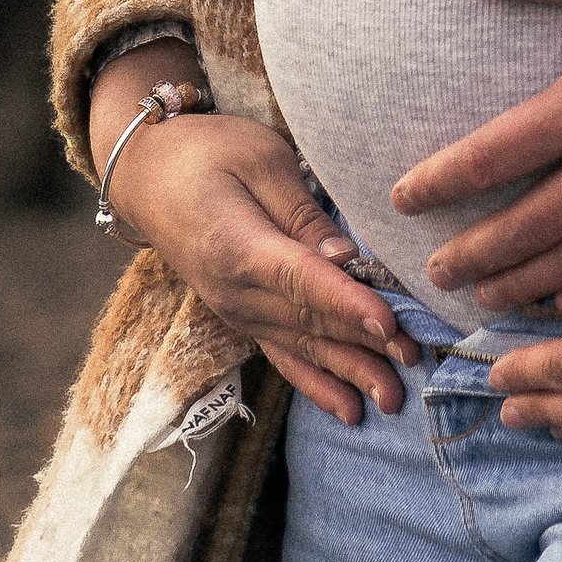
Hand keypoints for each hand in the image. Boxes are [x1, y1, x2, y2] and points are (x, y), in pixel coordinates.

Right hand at [96, 68, 414, 427]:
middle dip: (364, 345)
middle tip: (414, 362)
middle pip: (309, 322)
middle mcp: (236, 292)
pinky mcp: (241, 316)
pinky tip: (347, 408)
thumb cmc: (206, 153)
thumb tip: (344, 256)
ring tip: (391, 399)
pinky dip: (315, 383)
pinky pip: (282, 355)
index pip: (302, 282)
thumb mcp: (258, 160)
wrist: (147, 176)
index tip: (388, 325)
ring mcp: (237, 311)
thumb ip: (301, 213)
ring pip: (301, 347)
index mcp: (239, 248)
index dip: (347, 305)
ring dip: (349, 373)